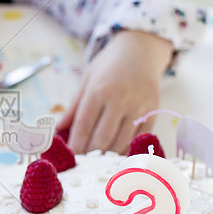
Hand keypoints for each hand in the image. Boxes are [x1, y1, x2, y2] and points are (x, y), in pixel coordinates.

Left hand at [58, 31, 172, 153]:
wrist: (140, 50)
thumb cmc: (109, 66)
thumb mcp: (87, 80)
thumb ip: (73, 107)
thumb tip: (58, 131)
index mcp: (99, 89)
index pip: (84, 124)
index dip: (76, 144)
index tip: (70, 157)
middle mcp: (120, 99)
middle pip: (103, 137)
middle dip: (91, 154)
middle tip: (83, 162)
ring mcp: (139, 106)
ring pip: (122, 142)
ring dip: (108, 155)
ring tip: (98, 160)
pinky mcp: (154, 111)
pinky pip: (139, 139)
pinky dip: (127, 149)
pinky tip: (116, 152)